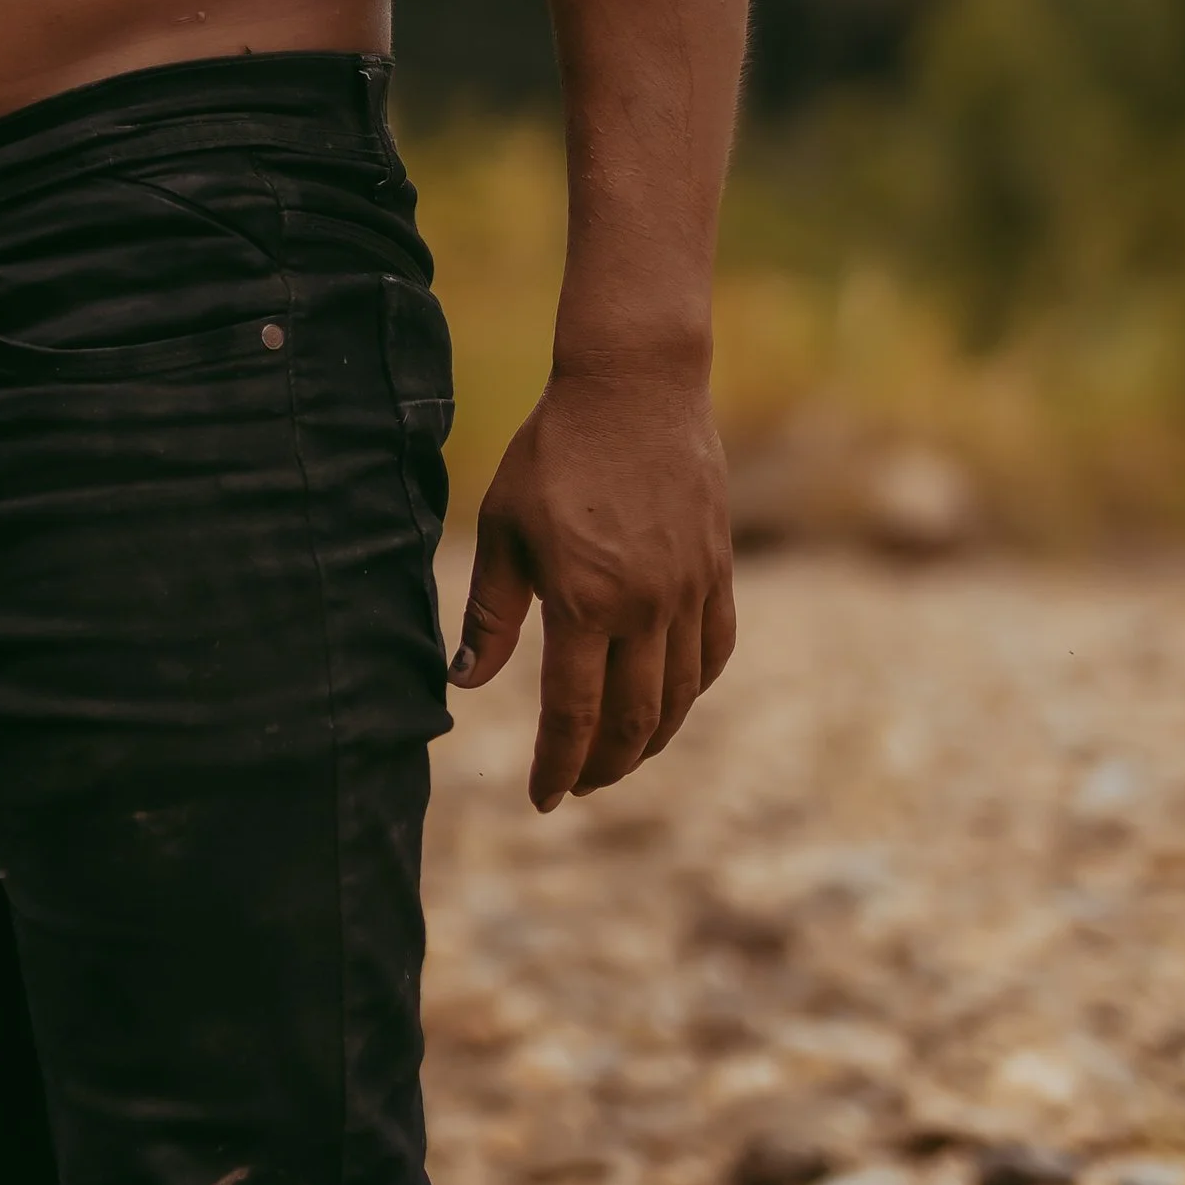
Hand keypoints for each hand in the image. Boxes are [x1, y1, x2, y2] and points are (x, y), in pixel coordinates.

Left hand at [451, 365, 733, 809]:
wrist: (635, 386)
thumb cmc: (555, 451)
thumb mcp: (505, 530)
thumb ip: (490, 614)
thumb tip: (466, 684)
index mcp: (585, 602)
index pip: (573, 715)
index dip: (557, 767)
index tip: (543, 798)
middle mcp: (646, 607)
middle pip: (632, 720)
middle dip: (603, 766)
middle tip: (578, 786)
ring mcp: (691, 590)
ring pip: (681, 695)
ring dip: (650, 739)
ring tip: (620, 757)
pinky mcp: (718, 570)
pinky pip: (715, 650)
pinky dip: (695, 688)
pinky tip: (672, 700)